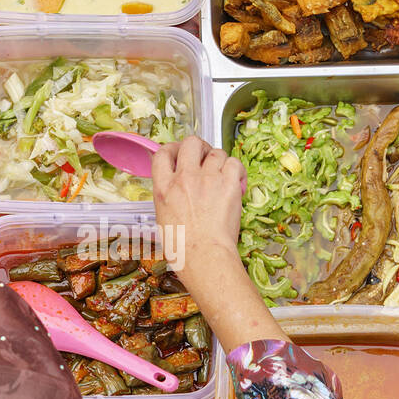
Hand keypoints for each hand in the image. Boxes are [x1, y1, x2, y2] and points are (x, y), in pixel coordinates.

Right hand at [151, 136, 244, 288]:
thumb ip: (169, 198)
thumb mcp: (163, 220)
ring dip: (218, 160)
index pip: (163, 153)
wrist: (205, 256)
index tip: (177, 153)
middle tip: (203, 156)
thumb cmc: (183, 249)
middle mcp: (184, 178)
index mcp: (164, 188)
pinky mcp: (229, 184)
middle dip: (198, 147)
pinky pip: (234, 163)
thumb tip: (177, 193)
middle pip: (191, 143)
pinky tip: (235, 180)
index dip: (172, 149)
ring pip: (216, 152)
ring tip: (221, 174)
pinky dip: (236, 169)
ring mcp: (208, 179)